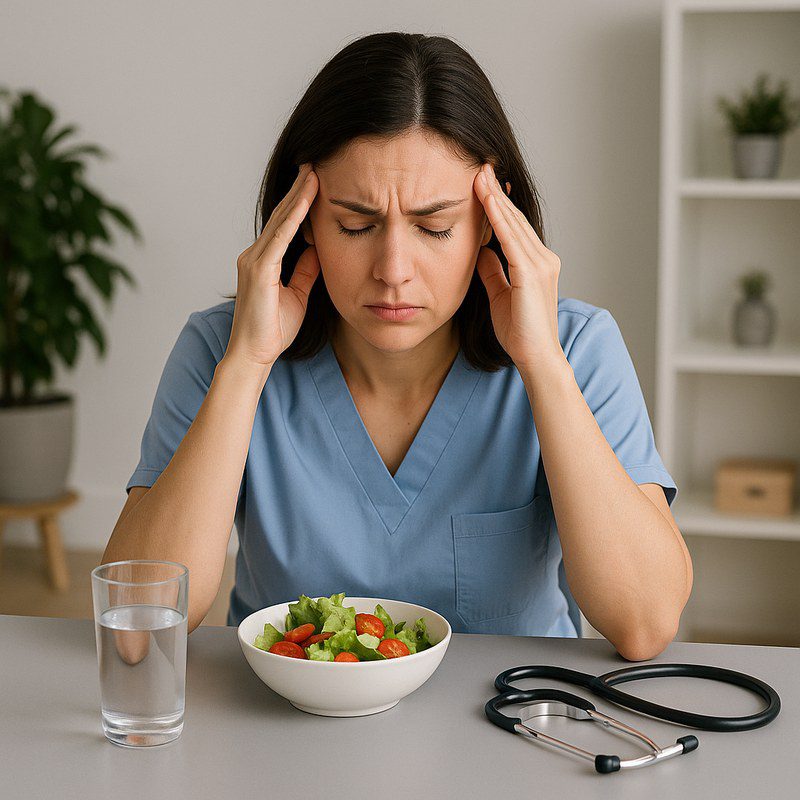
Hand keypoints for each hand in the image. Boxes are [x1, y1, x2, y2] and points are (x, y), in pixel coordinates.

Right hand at [226, 162, 320, 368]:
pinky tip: (306, 200)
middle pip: (280, 215)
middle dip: (298, 189)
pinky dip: (294, 218)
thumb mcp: (298, 294)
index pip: (284, 225)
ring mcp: (253, 261)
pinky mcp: (258, 270)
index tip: (315, 181)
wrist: (254, 354)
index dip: (299, 203)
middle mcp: (254, 255)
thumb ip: (305, 270)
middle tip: (314, 164)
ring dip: (298, 195)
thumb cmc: (272, 330)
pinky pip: (280, 238)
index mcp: (263, 261)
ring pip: (280, 221)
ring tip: (313, 172)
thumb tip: (318, 249)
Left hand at [473, 162, 563, 371]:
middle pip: (515, 218)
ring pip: (514, 223)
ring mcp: (541, 264)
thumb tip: (481, 251)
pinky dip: (499, 217)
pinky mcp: (532, 272)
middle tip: (480, 167)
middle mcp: (543, 259)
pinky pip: (512, 238)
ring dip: (495, 197)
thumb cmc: (519, 333)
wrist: (535, 356)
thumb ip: (493, 272)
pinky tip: (487, 200)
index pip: (514, 227)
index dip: (498, 205)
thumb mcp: (500, 296)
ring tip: (480, 174)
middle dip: (496, 192)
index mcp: (536, 264)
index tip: (483, 183)